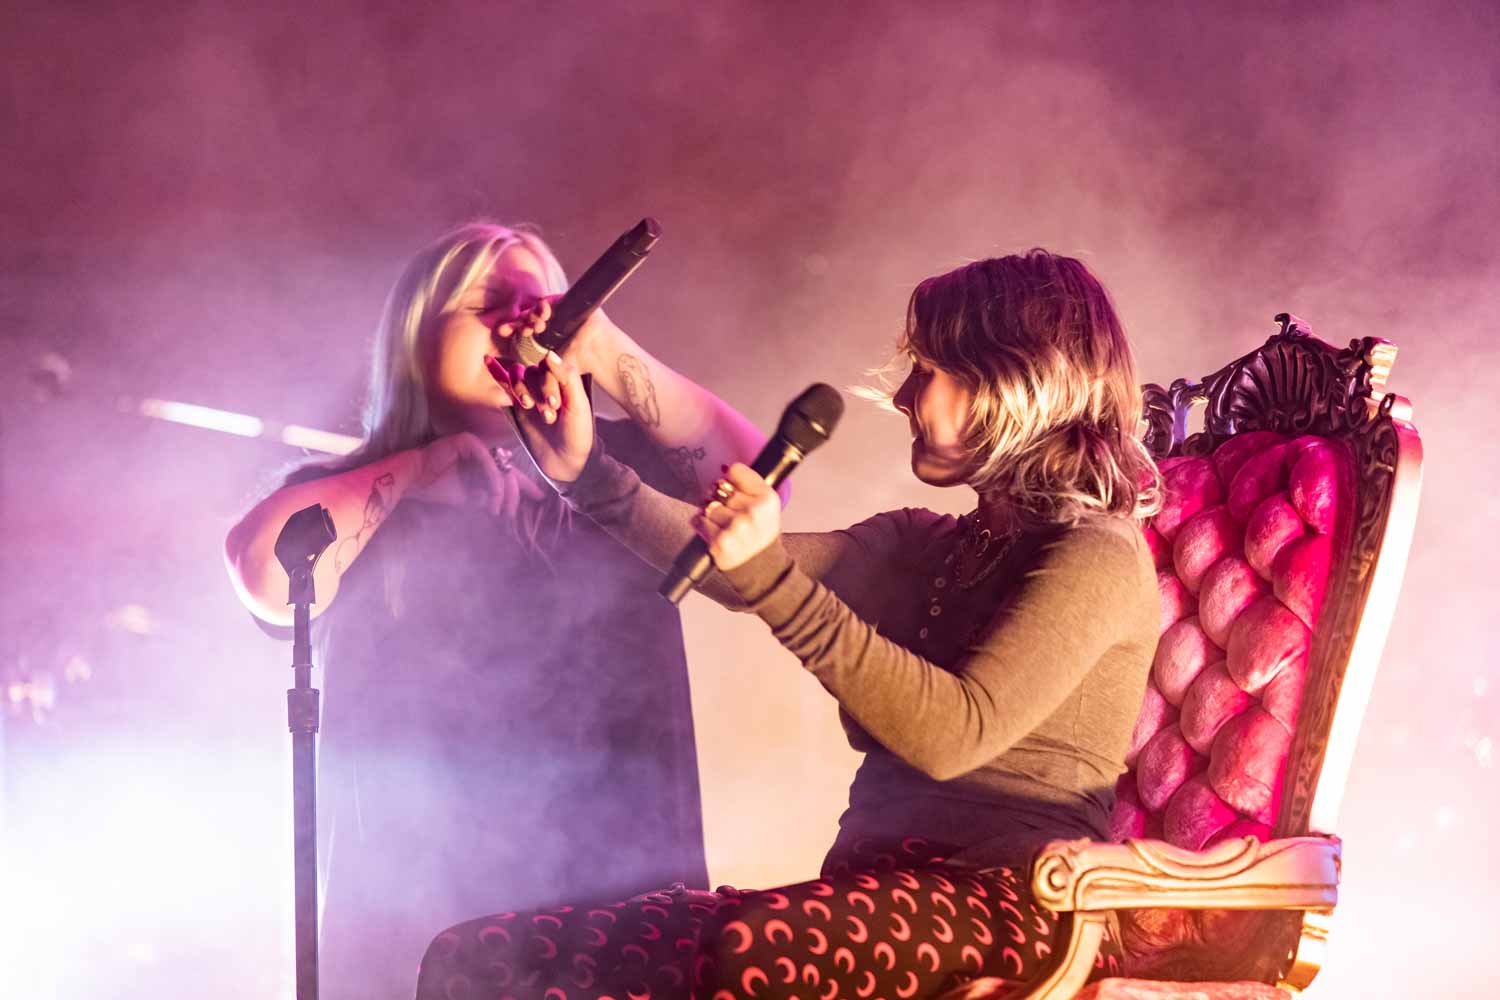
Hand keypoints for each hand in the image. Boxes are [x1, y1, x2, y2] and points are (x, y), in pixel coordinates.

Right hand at [406, 432, 545, 515]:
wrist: (412, 481)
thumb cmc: (436, 488)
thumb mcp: (470, 496)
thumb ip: (489, 496)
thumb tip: (507, 507)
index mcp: (483, 462)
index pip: (509, 473)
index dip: (525, 486)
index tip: (540, 498)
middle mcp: (482, 451)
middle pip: (509, 471)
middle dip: (515, 494)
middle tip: (510, 514)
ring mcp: (476, 444)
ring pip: (501, 468)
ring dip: (501, 492)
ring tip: (496, 511)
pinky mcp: (468, 441)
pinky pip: (488, 461)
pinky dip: (492, 478)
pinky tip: (491, 495)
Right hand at [486, 350, 594, 481]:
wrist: (565, 462)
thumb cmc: (577, 434)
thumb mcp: (579, 405)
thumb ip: (567, 377)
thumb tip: (549, 354)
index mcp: (563, 382)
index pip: (548, 366)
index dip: (548, 382)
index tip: (554, 405)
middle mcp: (546, 385)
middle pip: (532, 372)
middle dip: (537, 391)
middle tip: (547, 415)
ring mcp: (531, 395)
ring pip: (518, 378)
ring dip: (521, 390)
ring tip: (529, 407)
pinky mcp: (517, 407)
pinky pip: (506, 386)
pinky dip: (498, 373)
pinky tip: (488, 361)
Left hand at [490, 296, 620, 376]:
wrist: (598, 356)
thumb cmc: (577, 364)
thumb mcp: (548, 366)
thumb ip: (532, 363)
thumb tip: (510, 364)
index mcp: (543, 333)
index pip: (523, 326)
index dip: (512, 327)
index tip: (502, 332)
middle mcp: (550, 320)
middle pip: (527, 315)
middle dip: (517, 321)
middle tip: (509, 328)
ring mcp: (559, 310)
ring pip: (537, 308)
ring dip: (530, 315)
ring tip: (530, 326)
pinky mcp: (568, 302)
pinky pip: (551, 300)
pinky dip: (544, 306)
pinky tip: (541, 316)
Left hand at [691, 463, 780, 570]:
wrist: (761, 568)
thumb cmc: (761, 536)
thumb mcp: (766, 506)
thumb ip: (749, 484)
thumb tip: (725, 468)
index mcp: (767, 499)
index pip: (735, 470)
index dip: (731, 480)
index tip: (734, 489)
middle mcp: (753, 512)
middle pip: (720, 488)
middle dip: (719, 498)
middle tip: (730, 512)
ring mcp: (736, 528)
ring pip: (708, 506)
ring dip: (710, 514)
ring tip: (724, 526)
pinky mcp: (720, 542)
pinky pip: (699, 521)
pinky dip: (702, 526)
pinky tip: (715, 533)